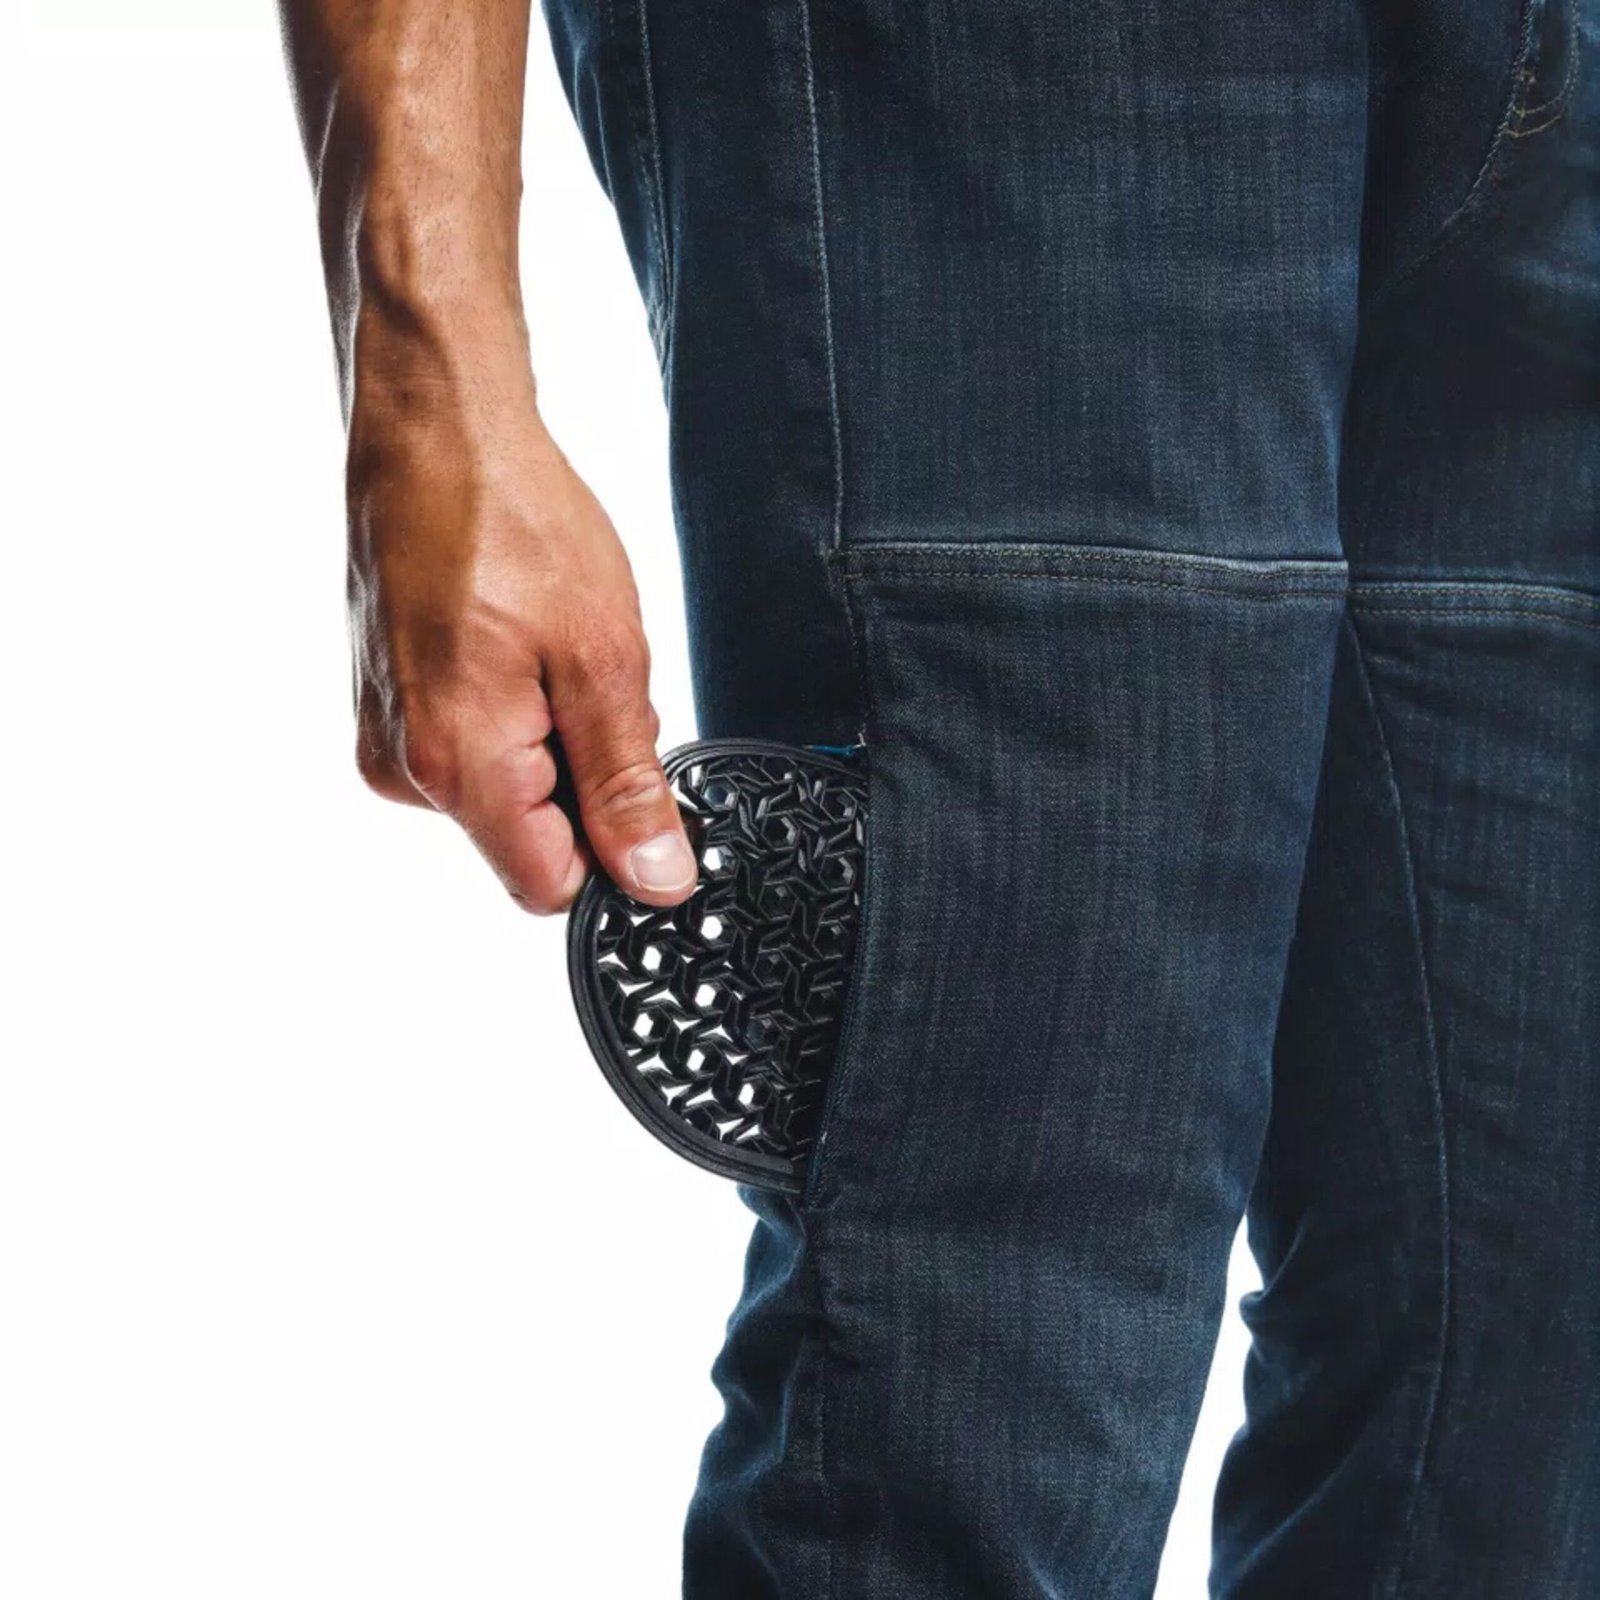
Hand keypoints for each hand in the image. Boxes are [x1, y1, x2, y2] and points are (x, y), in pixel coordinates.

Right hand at [345, 310, 695, 913]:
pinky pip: (469, 748)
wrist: (434, 430)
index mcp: (455, 765)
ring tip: (548, 648)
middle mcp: (402, 768)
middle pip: (527, 839)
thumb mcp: (604, 660)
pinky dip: (512, 715)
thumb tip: (654, 881)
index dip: (612, 850)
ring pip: (503, 792)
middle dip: (582, 781)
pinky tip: (516, 643)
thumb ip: (626, 787)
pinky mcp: (385, 703)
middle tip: (593, 681)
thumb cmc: (511, 520)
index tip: (642, 783)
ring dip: (549, 742)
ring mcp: (385, 734)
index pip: (550, 886)